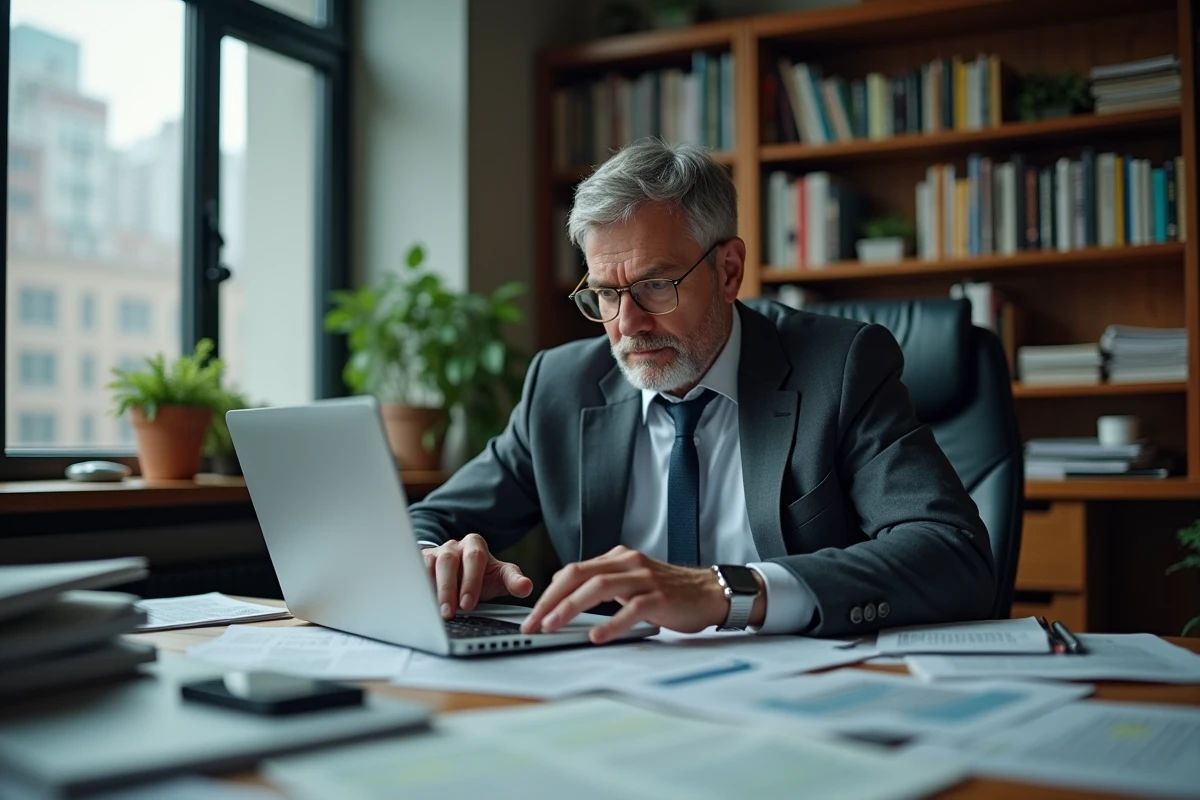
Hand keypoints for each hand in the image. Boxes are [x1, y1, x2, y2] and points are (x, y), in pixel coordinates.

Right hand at [421, 533, 532, 619]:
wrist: (459, 570)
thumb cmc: (481, 575)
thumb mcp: (499, 577)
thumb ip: (513, 581)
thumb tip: (527, 587)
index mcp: (475, 545)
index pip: (474, 558)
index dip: (471, 581)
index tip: (470, 603)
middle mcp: (454, 546)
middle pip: (449, 561)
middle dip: (450, 588)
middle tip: (453, 611)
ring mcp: (435, 553)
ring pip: (429, 565)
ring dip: (434, 590)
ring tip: (439, 612)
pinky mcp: (419, 563)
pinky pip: (414, 571)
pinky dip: (417, 587)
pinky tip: (421, 603)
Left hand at [521, 546, 757, 643]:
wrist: (711, 592)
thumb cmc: (670, 592)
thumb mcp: (632, 582)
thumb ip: (604, 584)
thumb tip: (565, 595)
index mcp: (617, 558)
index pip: (573, 571)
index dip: (548, 593)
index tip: (532, 615)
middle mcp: (628, 563)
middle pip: (578, 576)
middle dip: (550, 601)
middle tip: (532, 624)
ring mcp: (644, 579)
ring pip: (598, 588)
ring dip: (570, 608)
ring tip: (552, 627)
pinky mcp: (660, 597)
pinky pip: (631, 609)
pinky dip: (611, 624)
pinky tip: (596, 636)